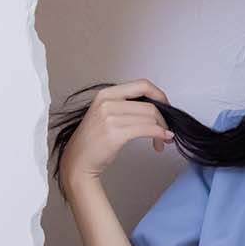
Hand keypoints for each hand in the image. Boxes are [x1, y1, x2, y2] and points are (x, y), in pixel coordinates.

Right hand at [59, 79, 174, 188]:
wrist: (78, 161)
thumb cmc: (94, 141)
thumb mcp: (106, 114)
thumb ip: (126, 107)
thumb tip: (155, 110)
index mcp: (106, 93)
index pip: (142, 84)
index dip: (159, 95)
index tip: (166, 107)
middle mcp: (107, 101)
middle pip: (149, 104)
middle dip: (164, 119)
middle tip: (166, 130)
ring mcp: (110, 117)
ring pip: (150, 117)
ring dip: (162, 130)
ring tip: (162, 141)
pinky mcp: (115, 133)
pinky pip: (146, 129)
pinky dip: (159, 134)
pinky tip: (162, 141)